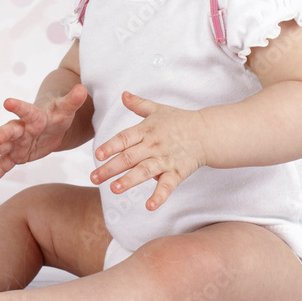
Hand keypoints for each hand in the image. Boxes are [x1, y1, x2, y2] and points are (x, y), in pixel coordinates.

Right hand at [0, 84, 88, 188]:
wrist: (50, 124)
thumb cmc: (57, 115)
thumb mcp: (66, 109)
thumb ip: (73, 100)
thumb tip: (82, 88)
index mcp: (34, 116)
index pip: (27, 110)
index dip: (18, 107)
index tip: (7, 102)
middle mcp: (20, 128)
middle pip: (9, 130)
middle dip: (0, 135)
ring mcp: (15, 142)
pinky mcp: (15, 155)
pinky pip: (3, 165)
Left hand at [89, 90, 207, 210]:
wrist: (208, 132)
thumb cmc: (181, 121)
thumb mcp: (158, 109)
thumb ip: (138, 104)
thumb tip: (123, 94)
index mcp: (146, 130)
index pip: (124, 138)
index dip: (110, 146)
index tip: (97, 155)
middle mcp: (153, 145)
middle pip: (129, 157)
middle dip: (110, 168)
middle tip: (94, 178)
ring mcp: (165, 160)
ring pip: (144, 171)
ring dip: (129, 180)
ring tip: (114, 189)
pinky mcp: (177, 172)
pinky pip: (167, 185)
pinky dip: (159, 196)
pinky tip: (149, 206)